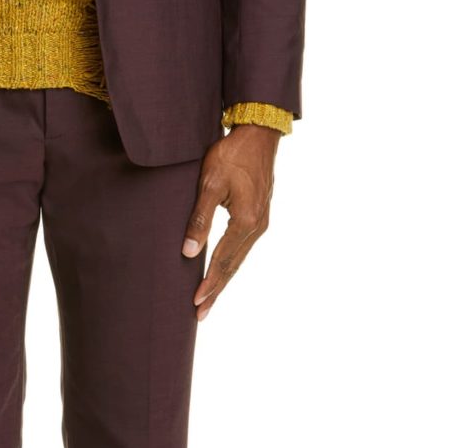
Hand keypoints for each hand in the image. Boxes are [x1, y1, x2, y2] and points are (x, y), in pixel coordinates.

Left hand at [182, 124, 280, 320]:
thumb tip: (188, 251)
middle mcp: (257, 226)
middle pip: (233, 266)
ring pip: (239, 258)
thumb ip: (199, 218)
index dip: (208, 283)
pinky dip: (231, 263)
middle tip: (200, 313)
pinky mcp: (259, 215)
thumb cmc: (231, 154)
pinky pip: (243, 247)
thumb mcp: (210, 184)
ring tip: (209, 298)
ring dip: (223, 279)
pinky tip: (222, 270)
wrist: (258, 134)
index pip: (222, 261)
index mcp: (246, 221)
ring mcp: (261, 222)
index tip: (195, 302)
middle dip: (216, 290)